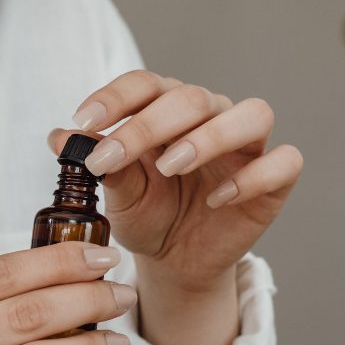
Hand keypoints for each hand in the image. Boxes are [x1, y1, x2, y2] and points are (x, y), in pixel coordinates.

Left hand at [48, 71, 303, 291]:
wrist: (174, 261)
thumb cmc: (147, 214)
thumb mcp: (117, 194)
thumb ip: (98, 162)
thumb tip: (60, 137)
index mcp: (166, 110)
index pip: (146, 84)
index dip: (115, 97)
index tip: (83, 122)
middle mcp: (210, 117)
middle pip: (191, 98)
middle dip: (148, 125)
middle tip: (111, 158)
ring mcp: (246, 146)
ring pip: (252, 114)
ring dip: (209, 137)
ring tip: (170, 167)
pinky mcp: (274, 180)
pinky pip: (284, 162)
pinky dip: (254, 176)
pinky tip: (218, 198)